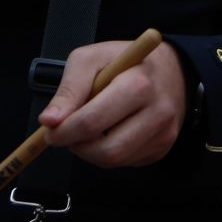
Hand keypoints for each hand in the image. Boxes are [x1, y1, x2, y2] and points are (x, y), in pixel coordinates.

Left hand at [38, 40, 187, 167]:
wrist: (171, 69)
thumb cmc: (126, 61)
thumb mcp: (91, 59)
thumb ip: (69, 88)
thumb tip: (50, 121)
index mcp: (138, 84)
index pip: (94, 121)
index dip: (65, 131)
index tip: (50, 130)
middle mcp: (157, 112)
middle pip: (108, 150)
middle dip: (78, 147)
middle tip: (68, 134)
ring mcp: (164, 133)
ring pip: (116, 161)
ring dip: (91, 152)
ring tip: (88, 129)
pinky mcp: (164, 147)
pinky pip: (127, 162)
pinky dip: (109, 152)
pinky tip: (110, 131)